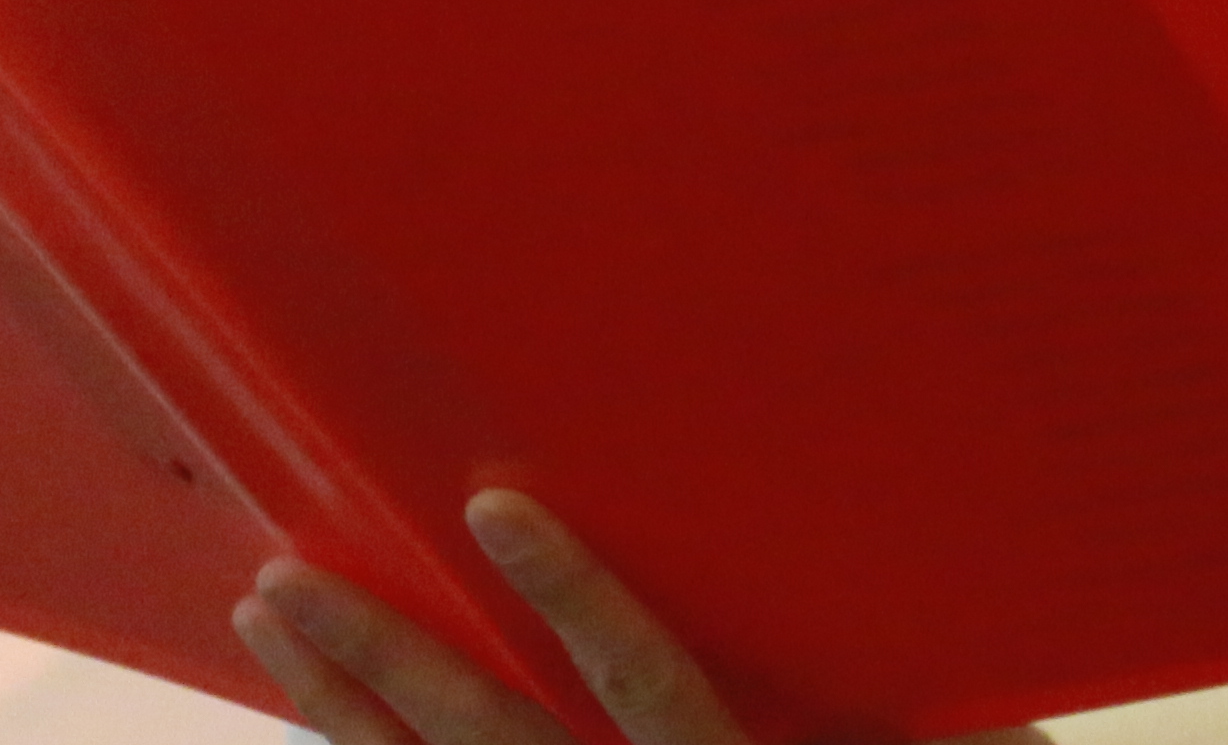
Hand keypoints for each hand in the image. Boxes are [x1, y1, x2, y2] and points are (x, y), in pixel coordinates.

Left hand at [232, 491, 1048, 744]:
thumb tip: (903, 526)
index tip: (497, 505)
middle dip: (386, 665)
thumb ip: (926, 682)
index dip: (575, 601)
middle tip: (287, 579)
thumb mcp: (957, 741)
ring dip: (346, 715)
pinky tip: (318, 709)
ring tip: (270, 618)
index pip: (652, 687)